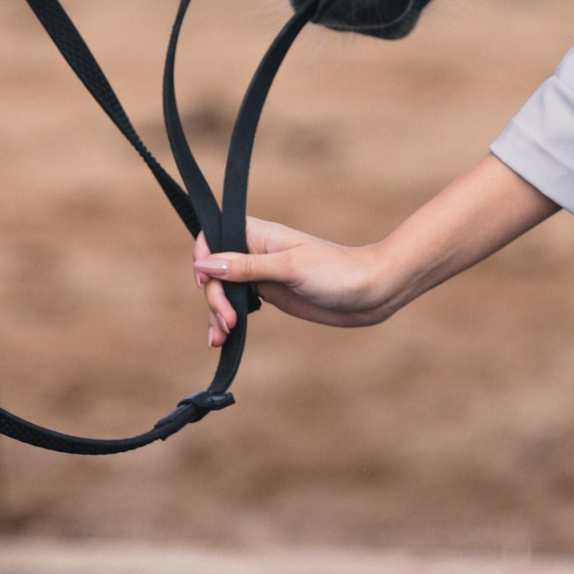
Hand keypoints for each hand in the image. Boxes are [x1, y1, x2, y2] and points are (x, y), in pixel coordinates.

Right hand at [193, 220, 405, 344]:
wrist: (370, 292)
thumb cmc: (336, 272)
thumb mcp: (289, 268)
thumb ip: (246, 267)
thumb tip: (205, 263)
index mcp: (260, 234)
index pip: (214, 235)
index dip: (203, 256)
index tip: (205, 282)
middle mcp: (256, 252)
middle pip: (215, 270)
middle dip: (215, 297)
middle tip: (228, 321)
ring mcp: (262, 275)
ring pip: (224, 290)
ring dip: (217, 313)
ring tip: (221, 338)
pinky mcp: (270, 295)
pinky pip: (238, 305)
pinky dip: (227, 321)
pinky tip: (223, 338)